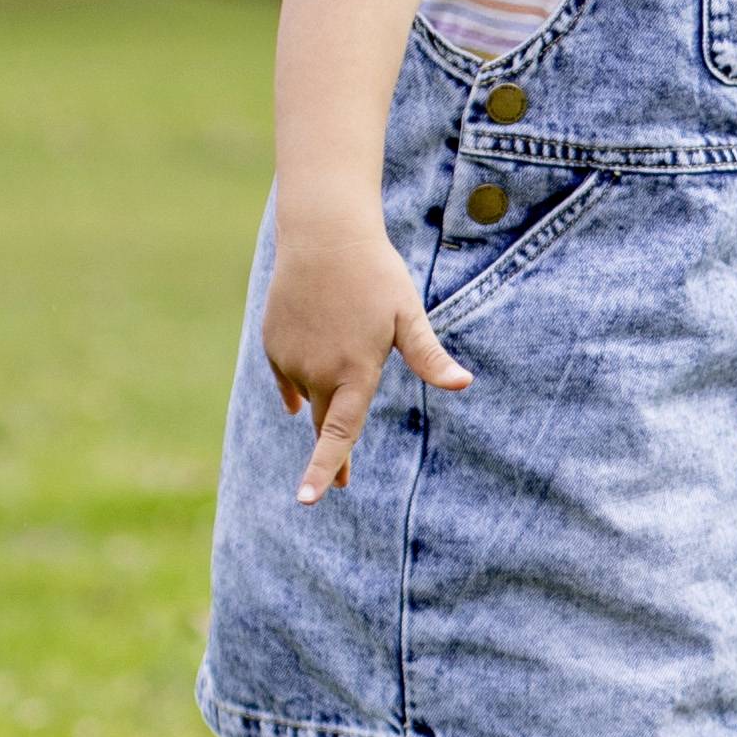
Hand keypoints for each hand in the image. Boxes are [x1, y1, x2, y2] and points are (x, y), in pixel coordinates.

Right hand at [255, 219, 466, 501]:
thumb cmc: (375, 275)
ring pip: (308, 395)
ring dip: (324, 394)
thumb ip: (430, 357)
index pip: (338, 434)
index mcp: (354, 372)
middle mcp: (317, 372)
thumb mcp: (409, 315)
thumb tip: (464, 383)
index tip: (309, 500)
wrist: (322, 235)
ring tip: (340, 356)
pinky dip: (299, 382)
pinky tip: (304, 385)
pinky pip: (288, 378)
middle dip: (333, 453)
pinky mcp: (272, 345)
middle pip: (325, 423)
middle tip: (344, 484)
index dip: (325, 469)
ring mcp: (290, 360)